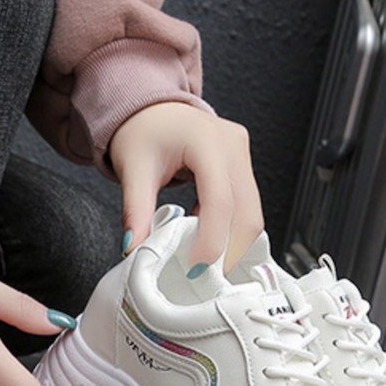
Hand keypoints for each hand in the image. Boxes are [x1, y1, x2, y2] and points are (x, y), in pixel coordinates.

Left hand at [109, 102, 263, 272]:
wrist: (151, 109)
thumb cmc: (143, 131)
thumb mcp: (133, 170)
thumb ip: (135, 211)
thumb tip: (135, 248)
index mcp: (207, 141)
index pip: (220, 200)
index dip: (212, 239)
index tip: (196, 267)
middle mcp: (232, 144)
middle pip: (246, 210)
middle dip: (229, 249)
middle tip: (204, 276)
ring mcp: (241, 154)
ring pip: (252, 211)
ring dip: (231, 242)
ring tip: (202, 260)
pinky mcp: (242, 165)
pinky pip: (246, 205)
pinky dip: (229, 229)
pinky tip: (204, 238)